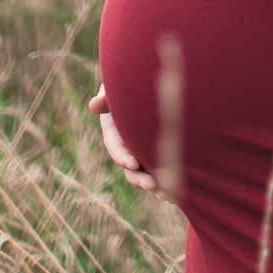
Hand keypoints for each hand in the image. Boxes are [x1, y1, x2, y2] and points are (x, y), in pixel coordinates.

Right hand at [87, 83, 167, 200]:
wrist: (161, 76)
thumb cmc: (134, 78)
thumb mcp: (118, 83)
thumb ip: (108, 94)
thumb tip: (94, 105)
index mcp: (115, 128)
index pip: (115, 145)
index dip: (122, 155)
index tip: (132, 163)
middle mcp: (129, 143)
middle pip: (130, 165)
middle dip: (139, 178)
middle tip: (150, 185)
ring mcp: (144, 149)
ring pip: (147, 172)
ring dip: (155, 185)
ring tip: (165, 196)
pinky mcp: (162, 152)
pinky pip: (164, 169)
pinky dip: (169, 181)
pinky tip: (179, 192)